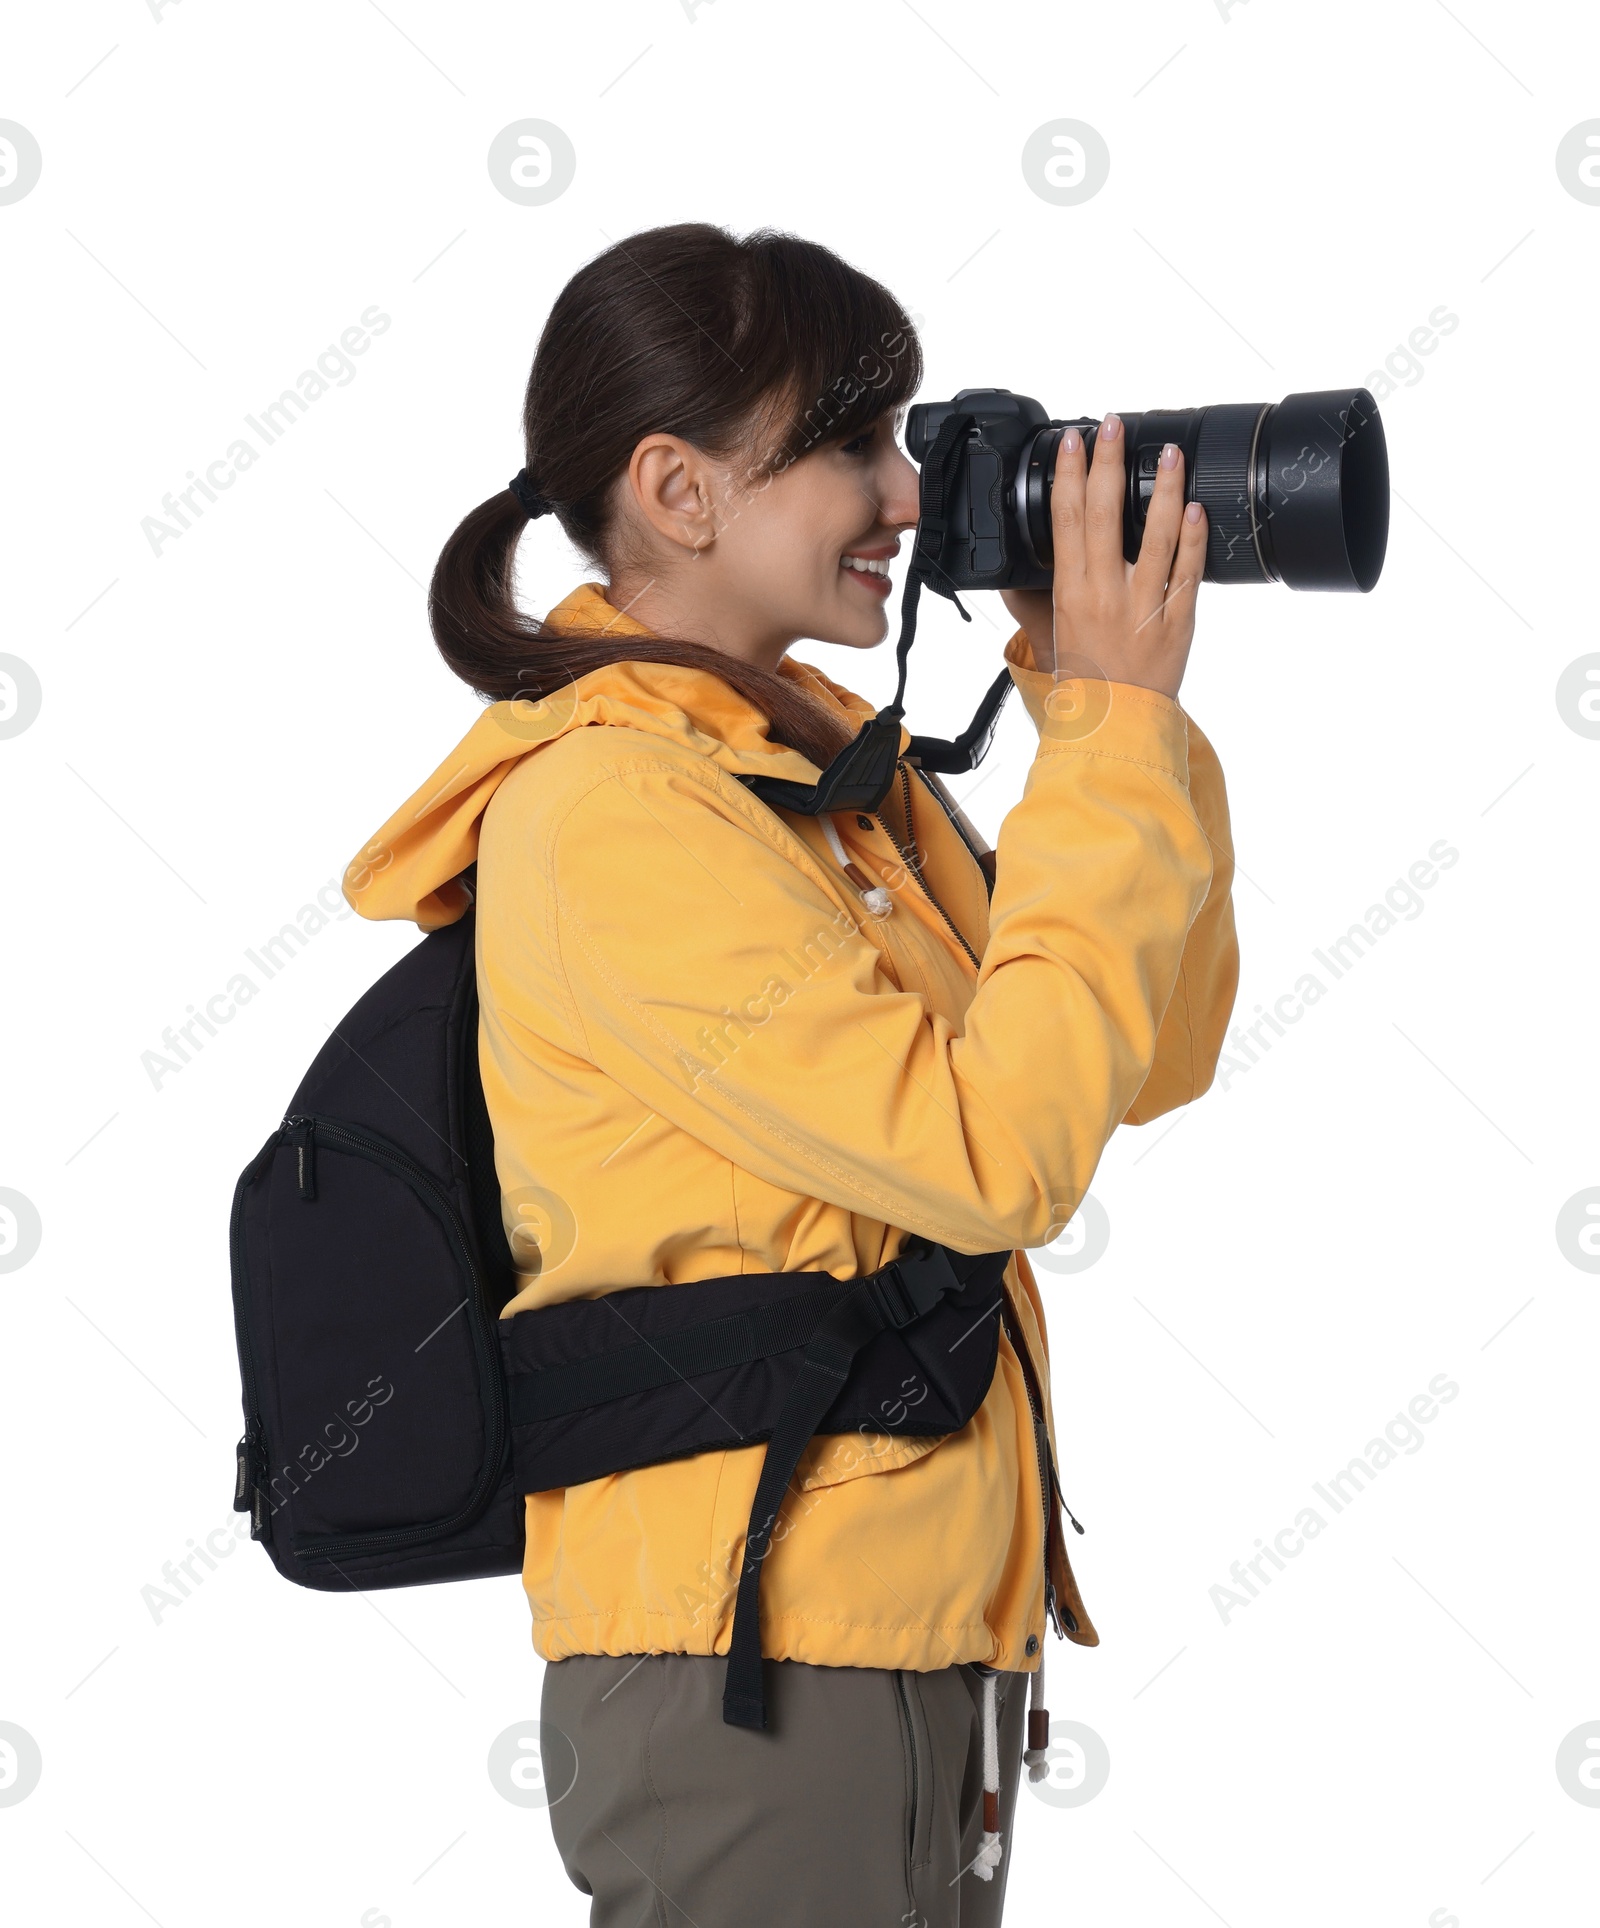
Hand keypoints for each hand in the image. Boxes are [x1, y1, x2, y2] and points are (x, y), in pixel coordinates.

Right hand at [999, 415, 1206, 701]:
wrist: (1115, 721)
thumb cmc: (1085, 676)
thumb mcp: (1052, 630)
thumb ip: (1037, 593)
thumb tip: (1015, 566)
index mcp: (1071, 591)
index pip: (1066, 519)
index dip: (1070, 474)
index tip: (1075, 441)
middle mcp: (1105, 593)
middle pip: (1104, 514)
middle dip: (1109, 463)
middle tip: (1115, 425)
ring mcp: (1144, 605)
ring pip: (1156, 535)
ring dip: (1164, 488)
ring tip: (1170, 454)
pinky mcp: (1177, 620)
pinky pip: (1188, 571)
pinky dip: (1194, 537)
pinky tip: (1196, 508)